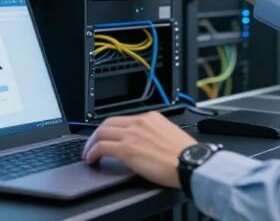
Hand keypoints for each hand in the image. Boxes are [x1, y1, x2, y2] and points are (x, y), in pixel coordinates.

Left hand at [81, 111, 197, 187]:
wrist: (190, 162)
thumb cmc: (186, 155)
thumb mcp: (171, 135)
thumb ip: (156, 135)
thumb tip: (147, 144)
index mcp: (151, 118)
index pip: (124, 120)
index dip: (113, 129)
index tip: (109, 136)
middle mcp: (140, 122)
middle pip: (108, 123)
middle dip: (97, 134)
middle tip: (93, 144)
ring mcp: (132, 134)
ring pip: (102, 133)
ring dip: (92, 143)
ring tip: (89, 153)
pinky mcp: (126, 148)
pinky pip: (101, 147)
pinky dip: (92, 152)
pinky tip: (91, 159)